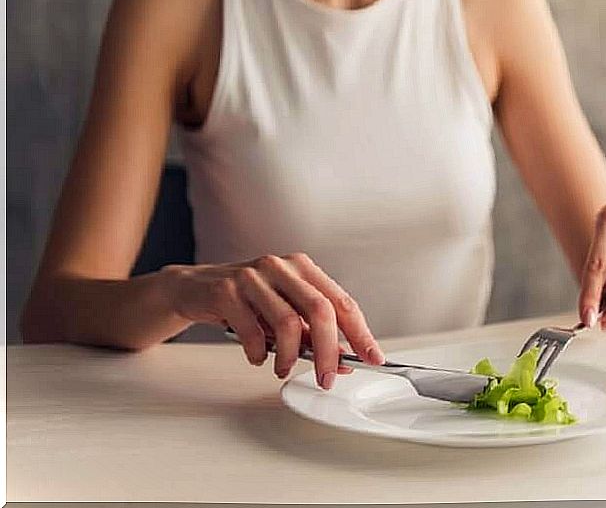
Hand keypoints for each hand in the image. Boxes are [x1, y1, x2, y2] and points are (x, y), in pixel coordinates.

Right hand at [162, 253, 383, 388]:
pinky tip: (258, 357)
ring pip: (288, 322)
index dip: (360, 332)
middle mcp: (281, 266)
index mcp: (303, 268)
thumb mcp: (283, 313)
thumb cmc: (245, 302)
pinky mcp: (227, 291)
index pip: (342, 301)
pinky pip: (253, 331)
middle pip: (320, 310)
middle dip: (328, 351)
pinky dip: (260, 352)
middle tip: (327, 378)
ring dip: (290, 356)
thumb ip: (310, 332)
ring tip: (282, 369)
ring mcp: (253, 276)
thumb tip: (342, 361)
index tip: (372, 358)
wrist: (193, 289)